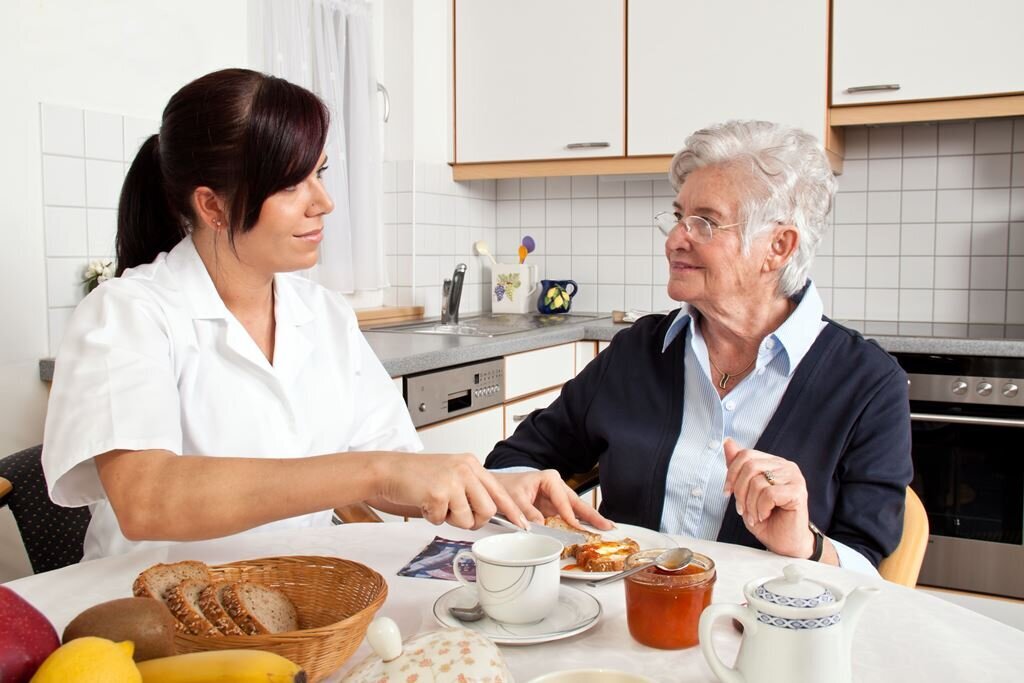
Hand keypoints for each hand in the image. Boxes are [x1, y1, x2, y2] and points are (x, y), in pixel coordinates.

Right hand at [371, 453, 526, 529]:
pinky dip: (433, 517)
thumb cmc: (418, 475)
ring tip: (437, 503)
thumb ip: (471, 488)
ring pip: (467, 519)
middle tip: (456, 514)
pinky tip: (425, 502)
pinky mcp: (438, 492)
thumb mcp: (451, 473)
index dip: (513, 511)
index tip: (524, 524)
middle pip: (488, 509)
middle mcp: (465, 469)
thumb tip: (488, 512)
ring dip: (451, 519)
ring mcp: (452, 480)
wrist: (389, 470)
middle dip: (474, 520)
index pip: (500, 490)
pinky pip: (443, 521)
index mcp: (471, 464)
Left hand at [493, 470, 612, 530]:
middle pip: (577, 503)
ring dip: (590, 520)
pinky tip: (590, 530)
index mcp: (549, 479)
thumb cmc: (506, 487)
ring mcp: (557, 498)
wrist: (499, 488)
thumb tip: (539, 524)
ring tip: (605, 528)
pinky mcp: (555, 508)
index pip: (563, 500)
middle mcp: (557, 486)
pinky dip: (579, 523)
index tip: (576, 526)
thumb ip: (527, 511)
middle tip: (607, 525)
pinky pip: (569, 516)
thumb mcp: (514, 498)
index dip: (570, 515)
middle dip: (592, 515)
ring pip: (576, 510)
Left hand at [722, 439, 814, 558]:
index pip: (746, 455)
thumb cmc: (768, 520)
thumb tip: (728, 442)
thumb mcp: (745, 492)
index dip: (731, 474)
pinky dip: (761, 508)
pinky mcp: (798, 491)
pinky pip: (768, 494)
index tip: (727, 492)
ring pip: (757, 482)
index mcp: (773, 463)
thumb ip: (738, 468)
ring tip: (756, 515)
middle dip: (739, 492)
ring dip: (750, 504)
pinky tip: (765, 515)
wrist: (786, 544)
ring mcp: (794, 477)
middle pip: (749, 466)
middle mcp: (785, 466)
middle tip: (743, 509)